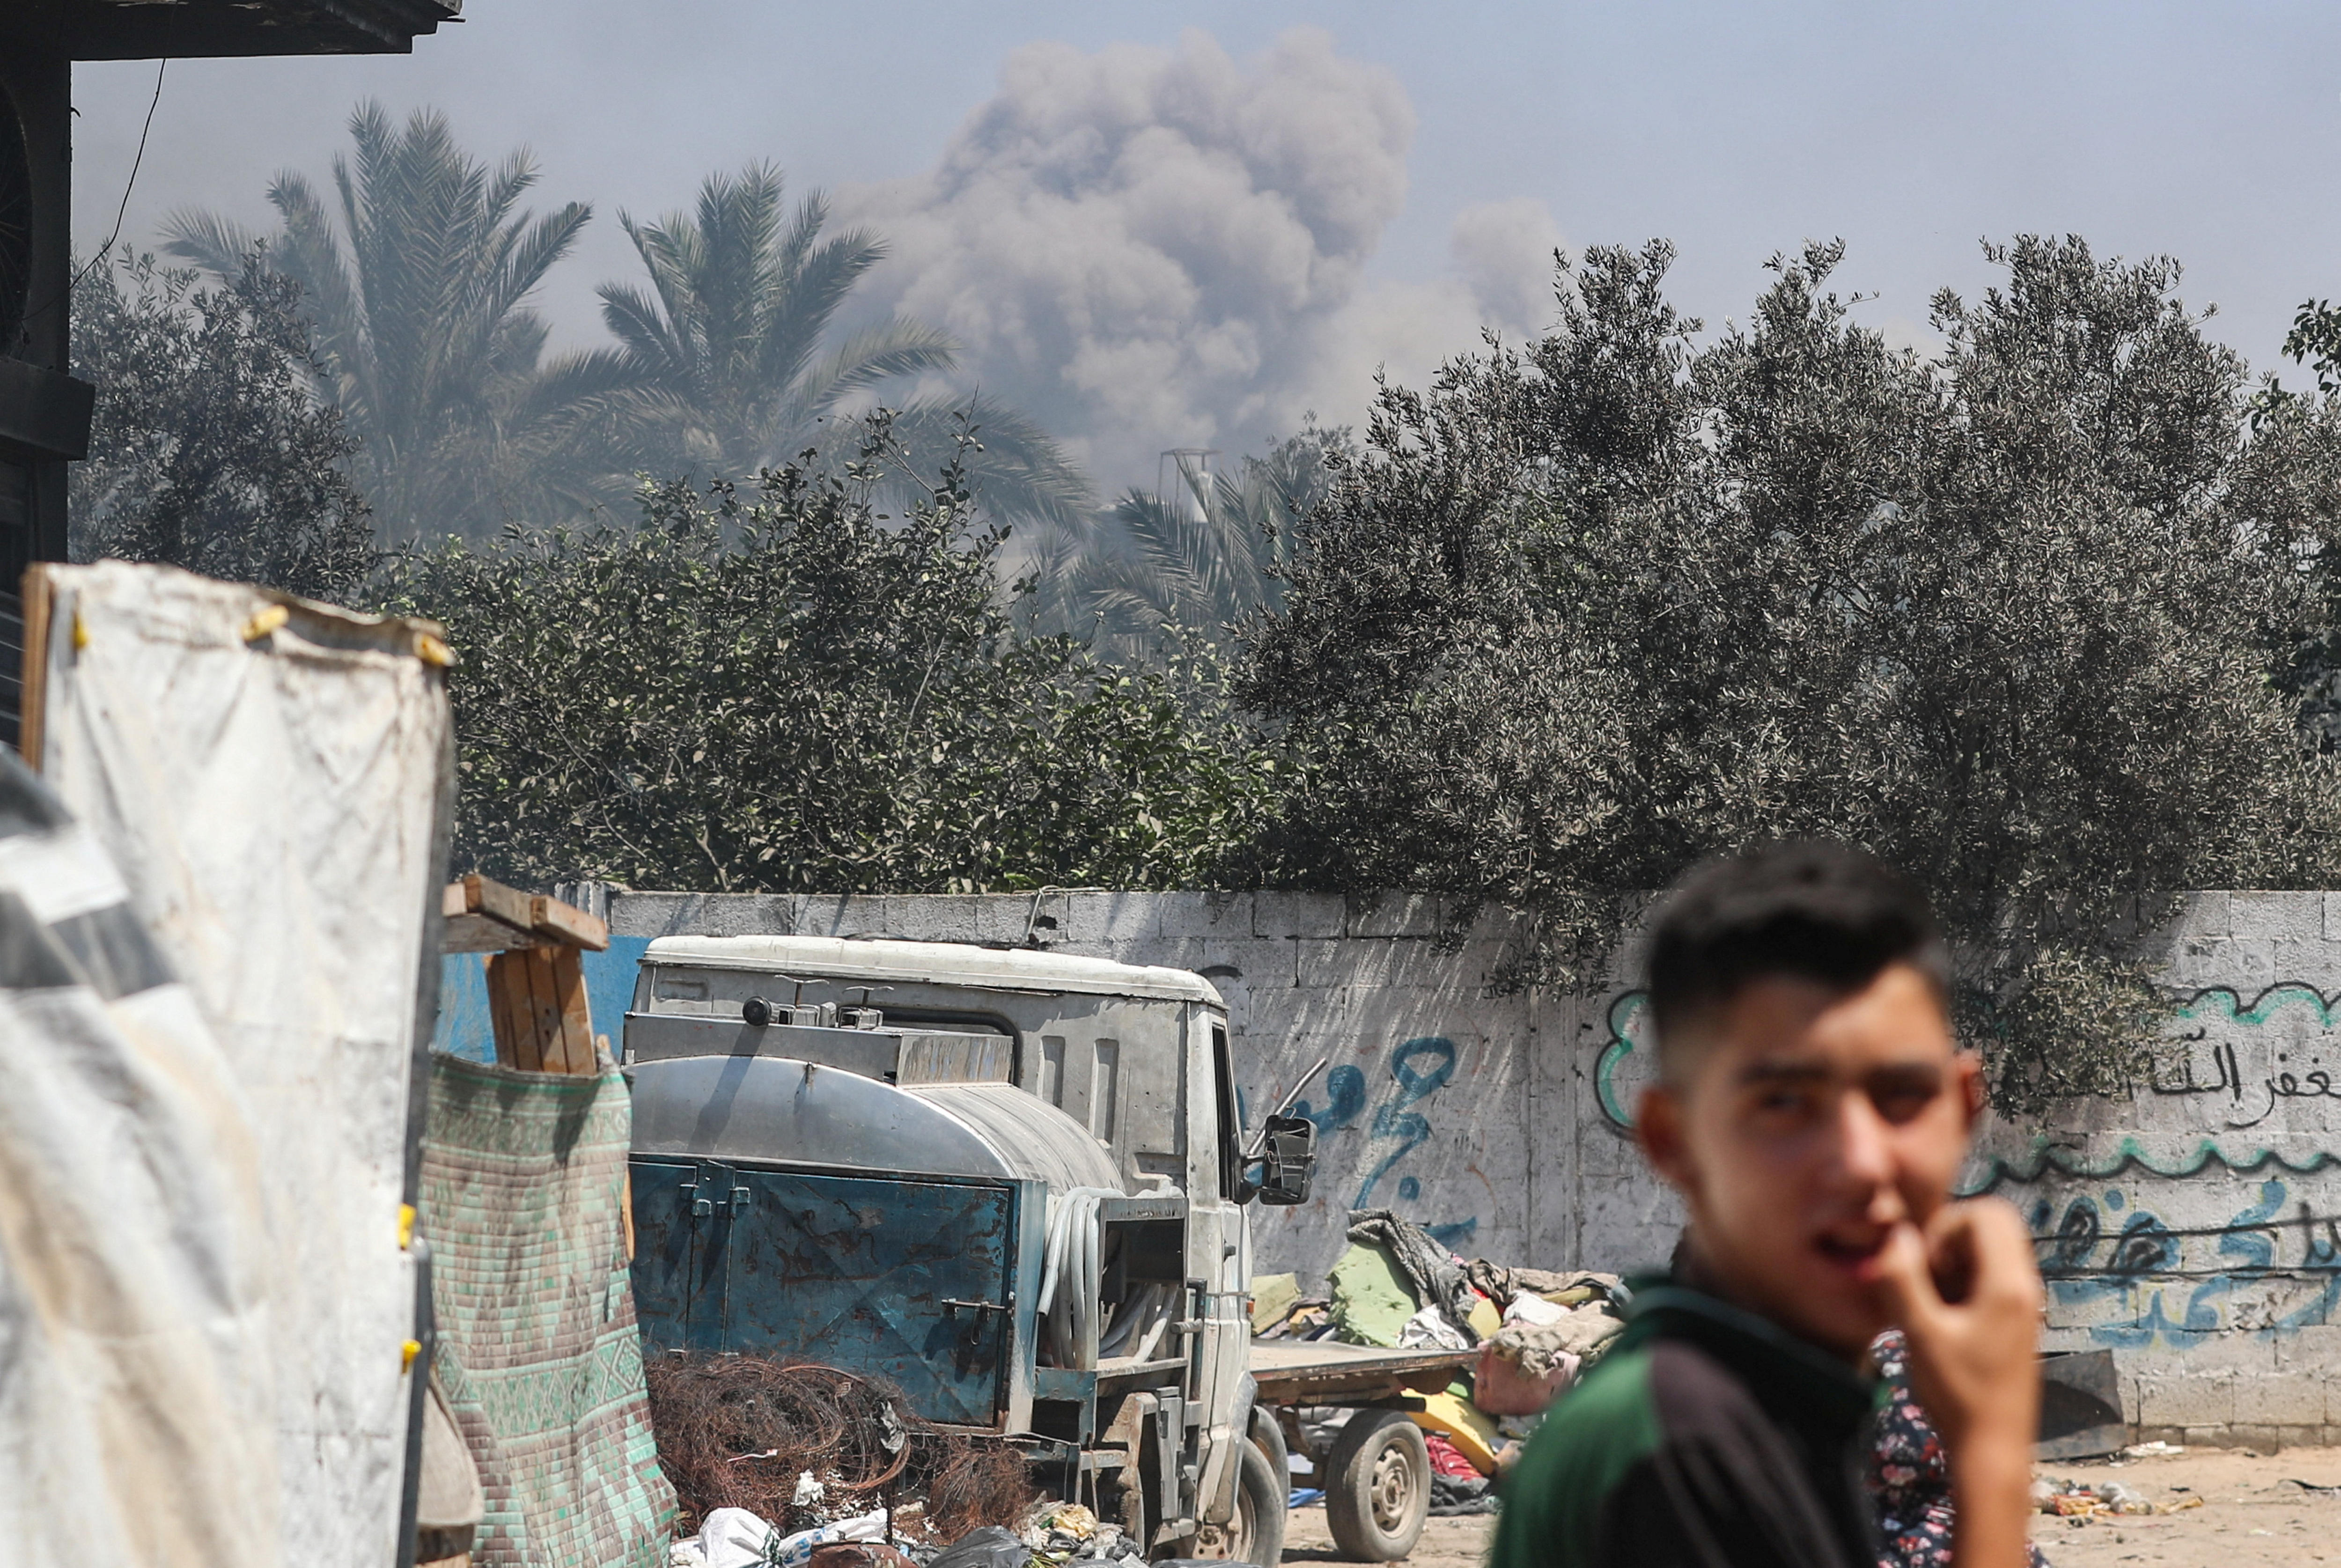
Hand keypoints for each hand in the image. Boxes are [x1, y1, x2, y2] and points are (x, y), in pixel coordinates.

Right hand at [1875, 1198, 2041, 1448]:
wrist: (1992, 1448)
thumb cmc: (1958, 1395)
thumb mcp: (1919, 1334)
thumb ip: (1902, 1279)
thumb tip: (1894, 1234)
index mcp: (2008, 1285)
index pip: (1987, 1213)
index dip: (1947, 1225)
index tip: (1926, 1263)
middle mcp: (2024, 1288)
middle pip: (1992, 1225)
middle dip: (1950, 1238)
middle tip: (1928, 1276)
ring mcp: (2022, 1305)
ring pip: (1989, 1251)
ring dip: (1954, 1262)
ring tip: (1933, 1303)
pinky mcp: (2014, 1321)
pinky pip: (1989, 1277)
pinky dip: (1962, 1283)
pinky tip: (1944, 1319)